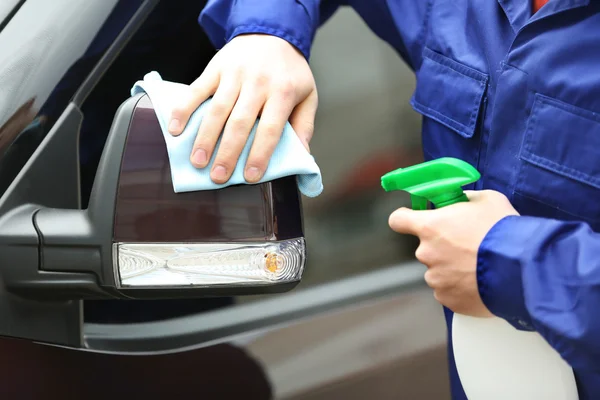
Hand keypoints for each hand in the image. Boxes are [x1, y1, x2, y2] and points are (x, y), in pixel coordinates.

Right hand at [168, 34, 317, 183]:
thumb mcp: (308, 95)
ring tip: (198, 161)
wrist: (271, 31)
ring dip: (205, 138)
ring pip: (217, 110)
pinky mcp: (215, 67)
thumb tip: (303, 157)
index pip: (270, 129)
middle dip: (227, 153)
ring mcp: (234, 74)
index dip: (259, 154)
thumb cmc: (289, 71)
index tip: (251, 176)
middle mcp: (258, 82)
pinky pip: (196, 90)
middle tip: (218, 176)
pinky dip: (184, 110)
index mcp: (283, 92)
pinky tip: (176, 130)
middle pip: (239, 123)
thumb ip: (304, 126)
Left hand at [388, 190, 518, 316]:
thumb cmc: (503, 230)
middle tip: (469, 246)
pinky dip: (461, 288)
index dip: (406, 219)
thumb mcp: (486, 200)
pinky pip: (449, 291)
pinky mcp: (448, 299)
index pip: (398, 220)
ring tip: (479, 266)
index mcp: (430, 227)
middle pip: (426, 248)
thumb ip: (465, 200)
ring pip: (439, 271)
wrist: (522, 268)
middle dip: (443, 246)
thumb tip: (460, 202)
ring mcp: (436, 279)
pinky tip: (480, 281)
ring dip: (453, 268)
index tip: (413, 219)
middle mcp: (427, 254)